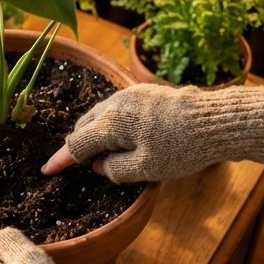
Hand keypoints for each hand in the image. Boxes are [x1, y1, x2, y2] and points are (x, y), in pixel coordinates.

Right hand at [41, 83, 263, 182]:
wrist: (216, 121)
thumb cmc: (181, 149)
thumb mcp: (145, 169)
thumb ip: (114, 169)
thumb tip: (98, 164)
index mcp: (111, 123)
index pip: (76, 144)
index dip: (61, 160)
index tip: (46, 170)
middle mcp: (115, 104)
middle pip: (85, 125)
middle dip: (78, 145)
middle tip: (78, 164)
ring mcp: (131, 95)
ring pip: (101, 115)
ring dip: (96, 133)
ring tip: (102, 153)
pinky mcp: (146, 93)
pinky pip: (117, 109)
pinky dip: (112, 125)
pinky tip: (124, 137)